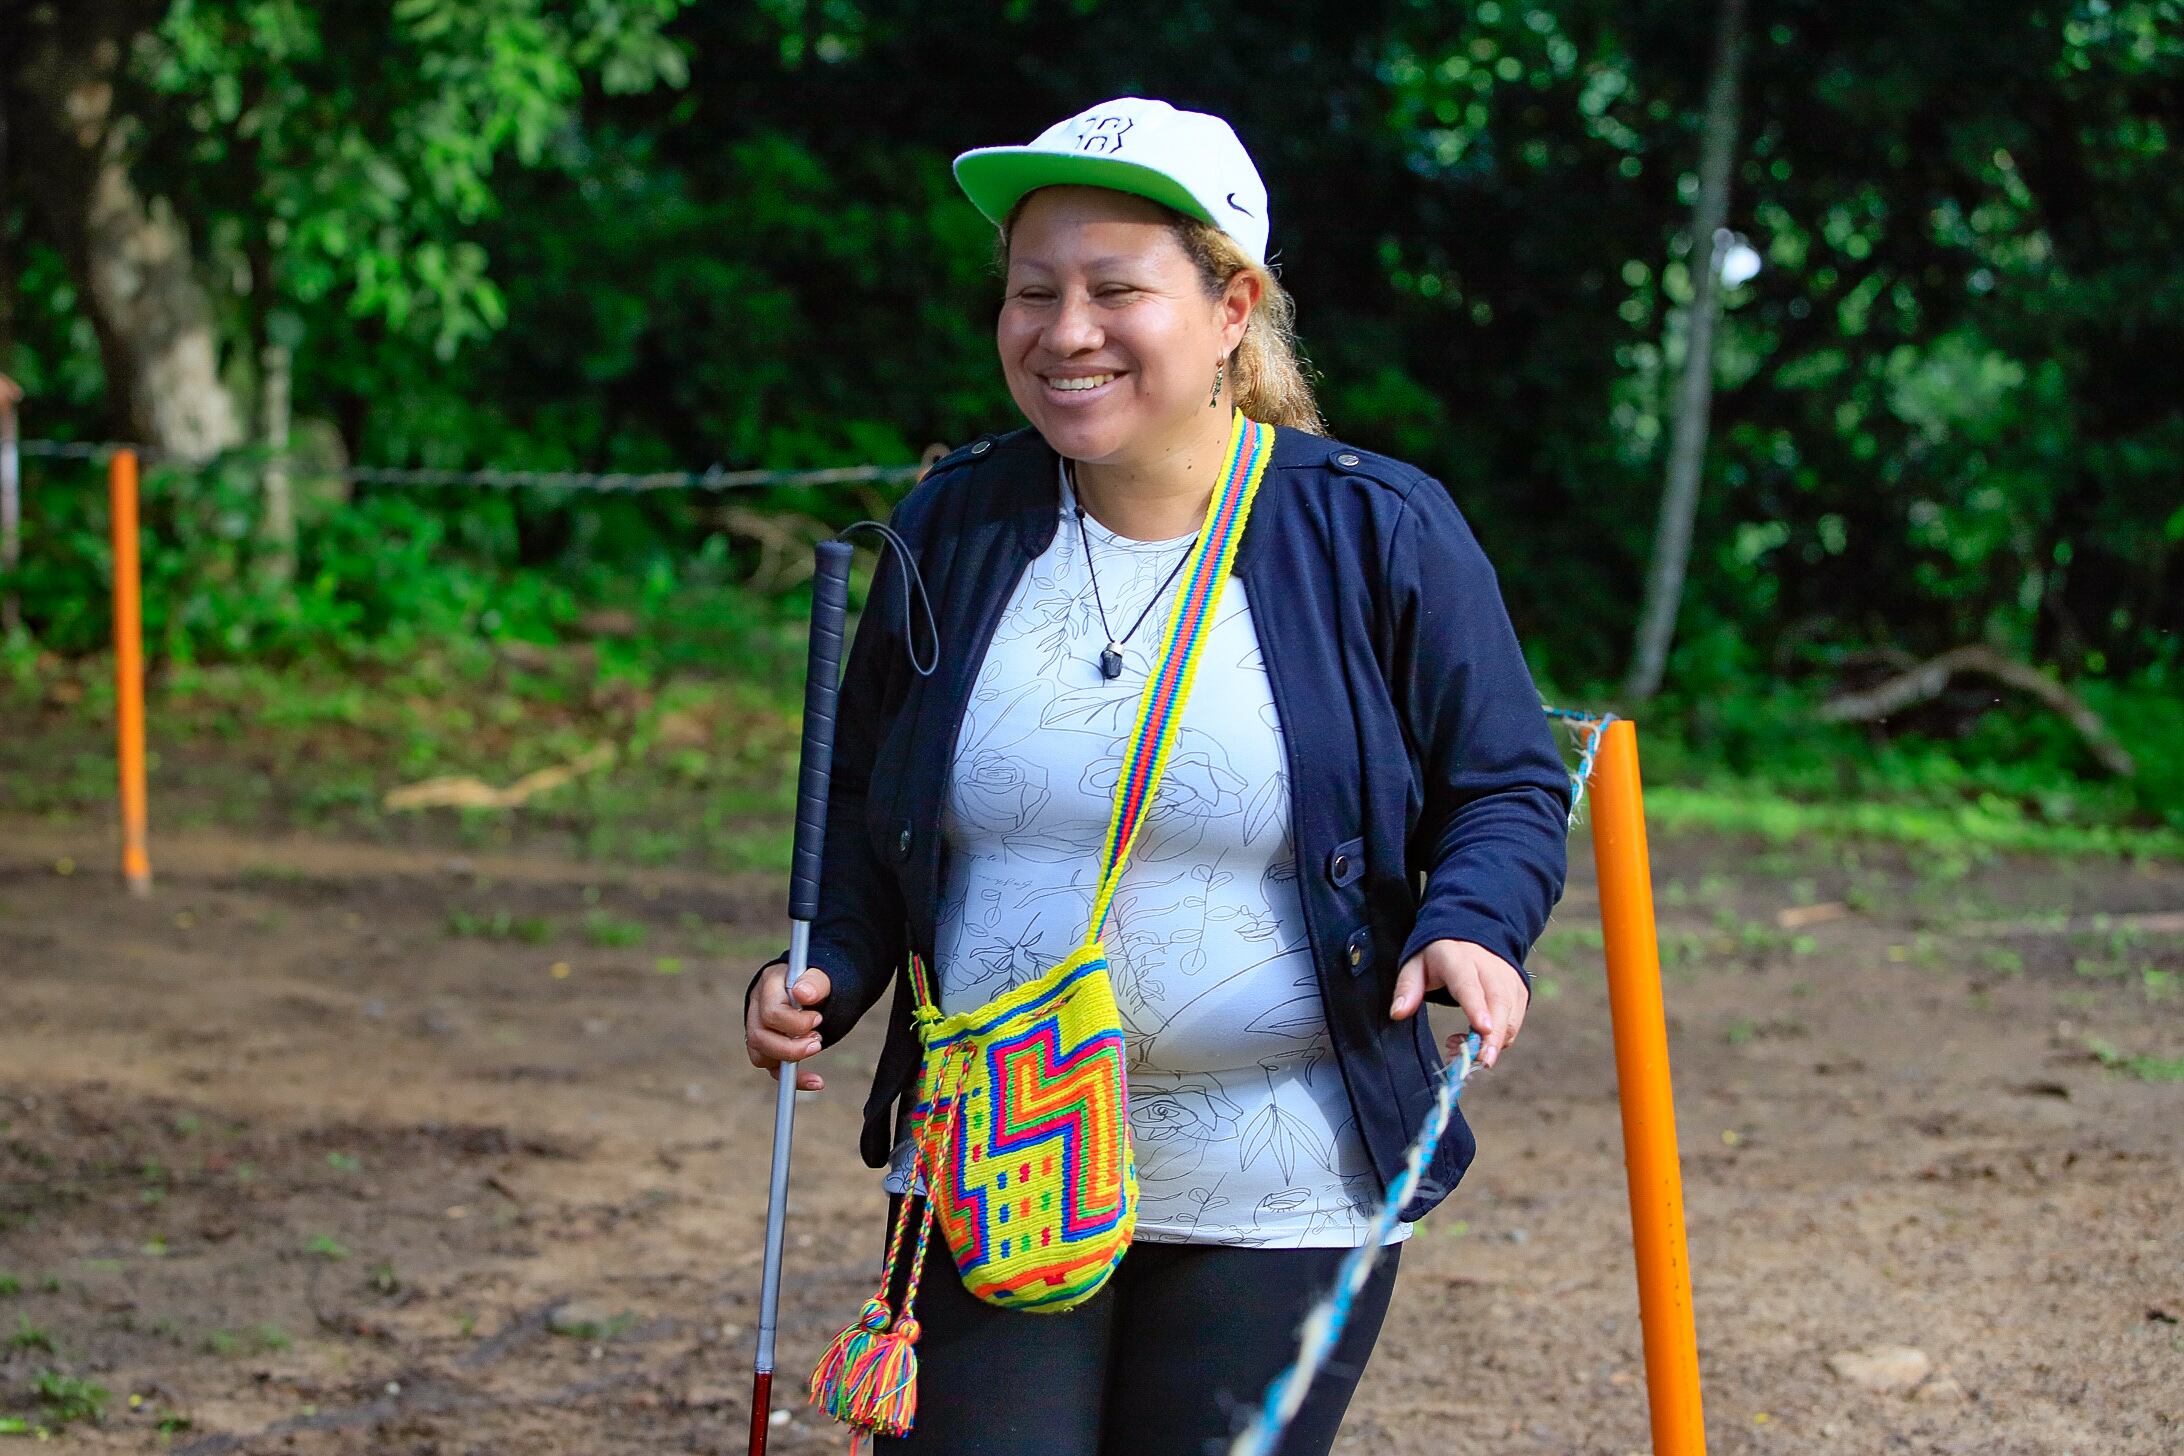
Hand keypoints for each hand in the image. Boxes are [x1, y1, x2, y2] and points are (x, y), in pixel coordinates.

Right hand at [745, 960, 831, 1090]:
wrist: (811, 986)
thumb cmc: (813, 981)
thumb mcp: (819, 975)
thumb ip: (814, 982)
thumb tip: (804, 994)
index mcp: (768, 986)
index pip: (771, 1013)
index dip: (795, 1022)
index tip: (818, 1019)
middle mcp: (756, 1009)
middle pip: (759, 1038)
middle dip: (790, 1047)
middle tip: (817, 1041)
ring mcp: (759, 1030)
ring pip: (760, 1056)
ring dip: (789, 1060)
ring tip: (815, 1046)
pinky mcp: (768, 1048)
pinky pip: (774, 1070)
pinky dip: (795, 1080)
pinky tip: (816, 1082)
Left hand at [1389, 939, 1527, 1068]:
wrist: (1472, 935)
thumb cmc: (1438, 956)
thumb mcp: (1415, 965)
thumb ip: (1407, 988)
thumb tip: (1397, 1014)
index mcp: (1459, 959)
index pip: (1469, 984)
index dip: (1476, 1007)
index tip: (1482, 1028)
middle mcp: (1489, 968)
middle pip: (1498, 1003)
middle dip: (1494, 1036)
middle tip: (1482, 1062)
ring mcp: (1508, 979)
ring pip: (1510, 1015)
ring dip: (1493, 1042)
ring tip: (1465, 1054)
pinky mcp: (1519, 992)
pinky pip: (1513, 1022)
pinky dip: (1499, 1039)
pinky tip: (1476, 1041)